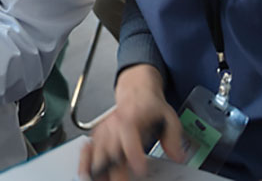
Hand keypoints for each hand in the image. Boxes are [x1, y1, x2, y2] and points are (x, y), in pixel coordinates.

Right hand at [79, 64, 183, 180]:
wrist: (136, 90)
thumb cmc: (150, 105)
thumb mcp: (169, 116)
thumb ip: (173, 136)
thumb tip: (177, 155)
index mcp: (132, 116)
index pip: (128, 131)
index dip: (133, 151)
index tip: (140, 168)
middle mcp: (115, 122)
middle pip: (110, 146)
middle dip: (113, 168)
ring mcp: (105, 128)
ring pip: (96, 149)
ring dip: (98, 167)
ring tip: (100, 180)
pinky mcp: (98, 134)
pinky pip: (88, 147)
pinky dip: (85, 160)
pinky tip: (85, 171)